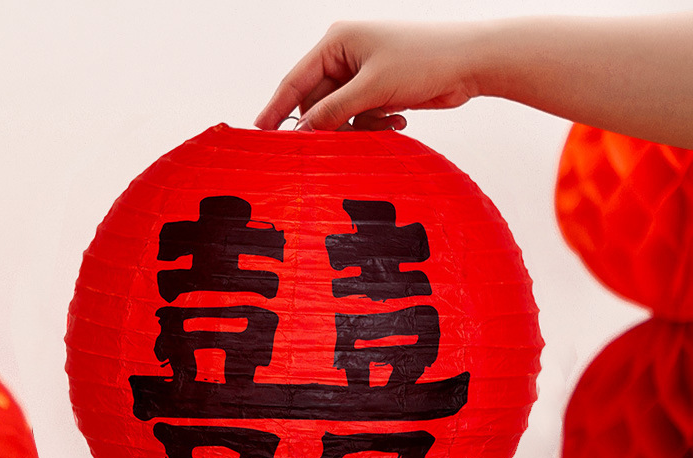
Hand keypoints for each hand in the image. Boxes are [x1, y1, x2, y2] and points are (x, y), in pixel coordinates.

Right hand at [254, 21, 485, 131]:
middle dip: (330, 125)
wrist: (469, 63)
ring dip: (358, 128)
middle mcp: (345, 57)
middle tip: (339, 144)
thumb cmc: (423, 60)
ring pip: (341, 116)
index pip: (295, 81)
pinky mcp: (379, 90)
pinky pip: (361, 118)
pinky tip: (399, 119)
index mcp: (336, 42)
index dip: (276, 108)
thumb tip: (304, 132)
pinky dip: (375, 126)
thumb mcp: (372, 87)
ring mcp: (362, 75)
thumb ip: (334, 111)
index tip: (259, 133)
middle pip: (318, 103)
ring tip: (385, 123)